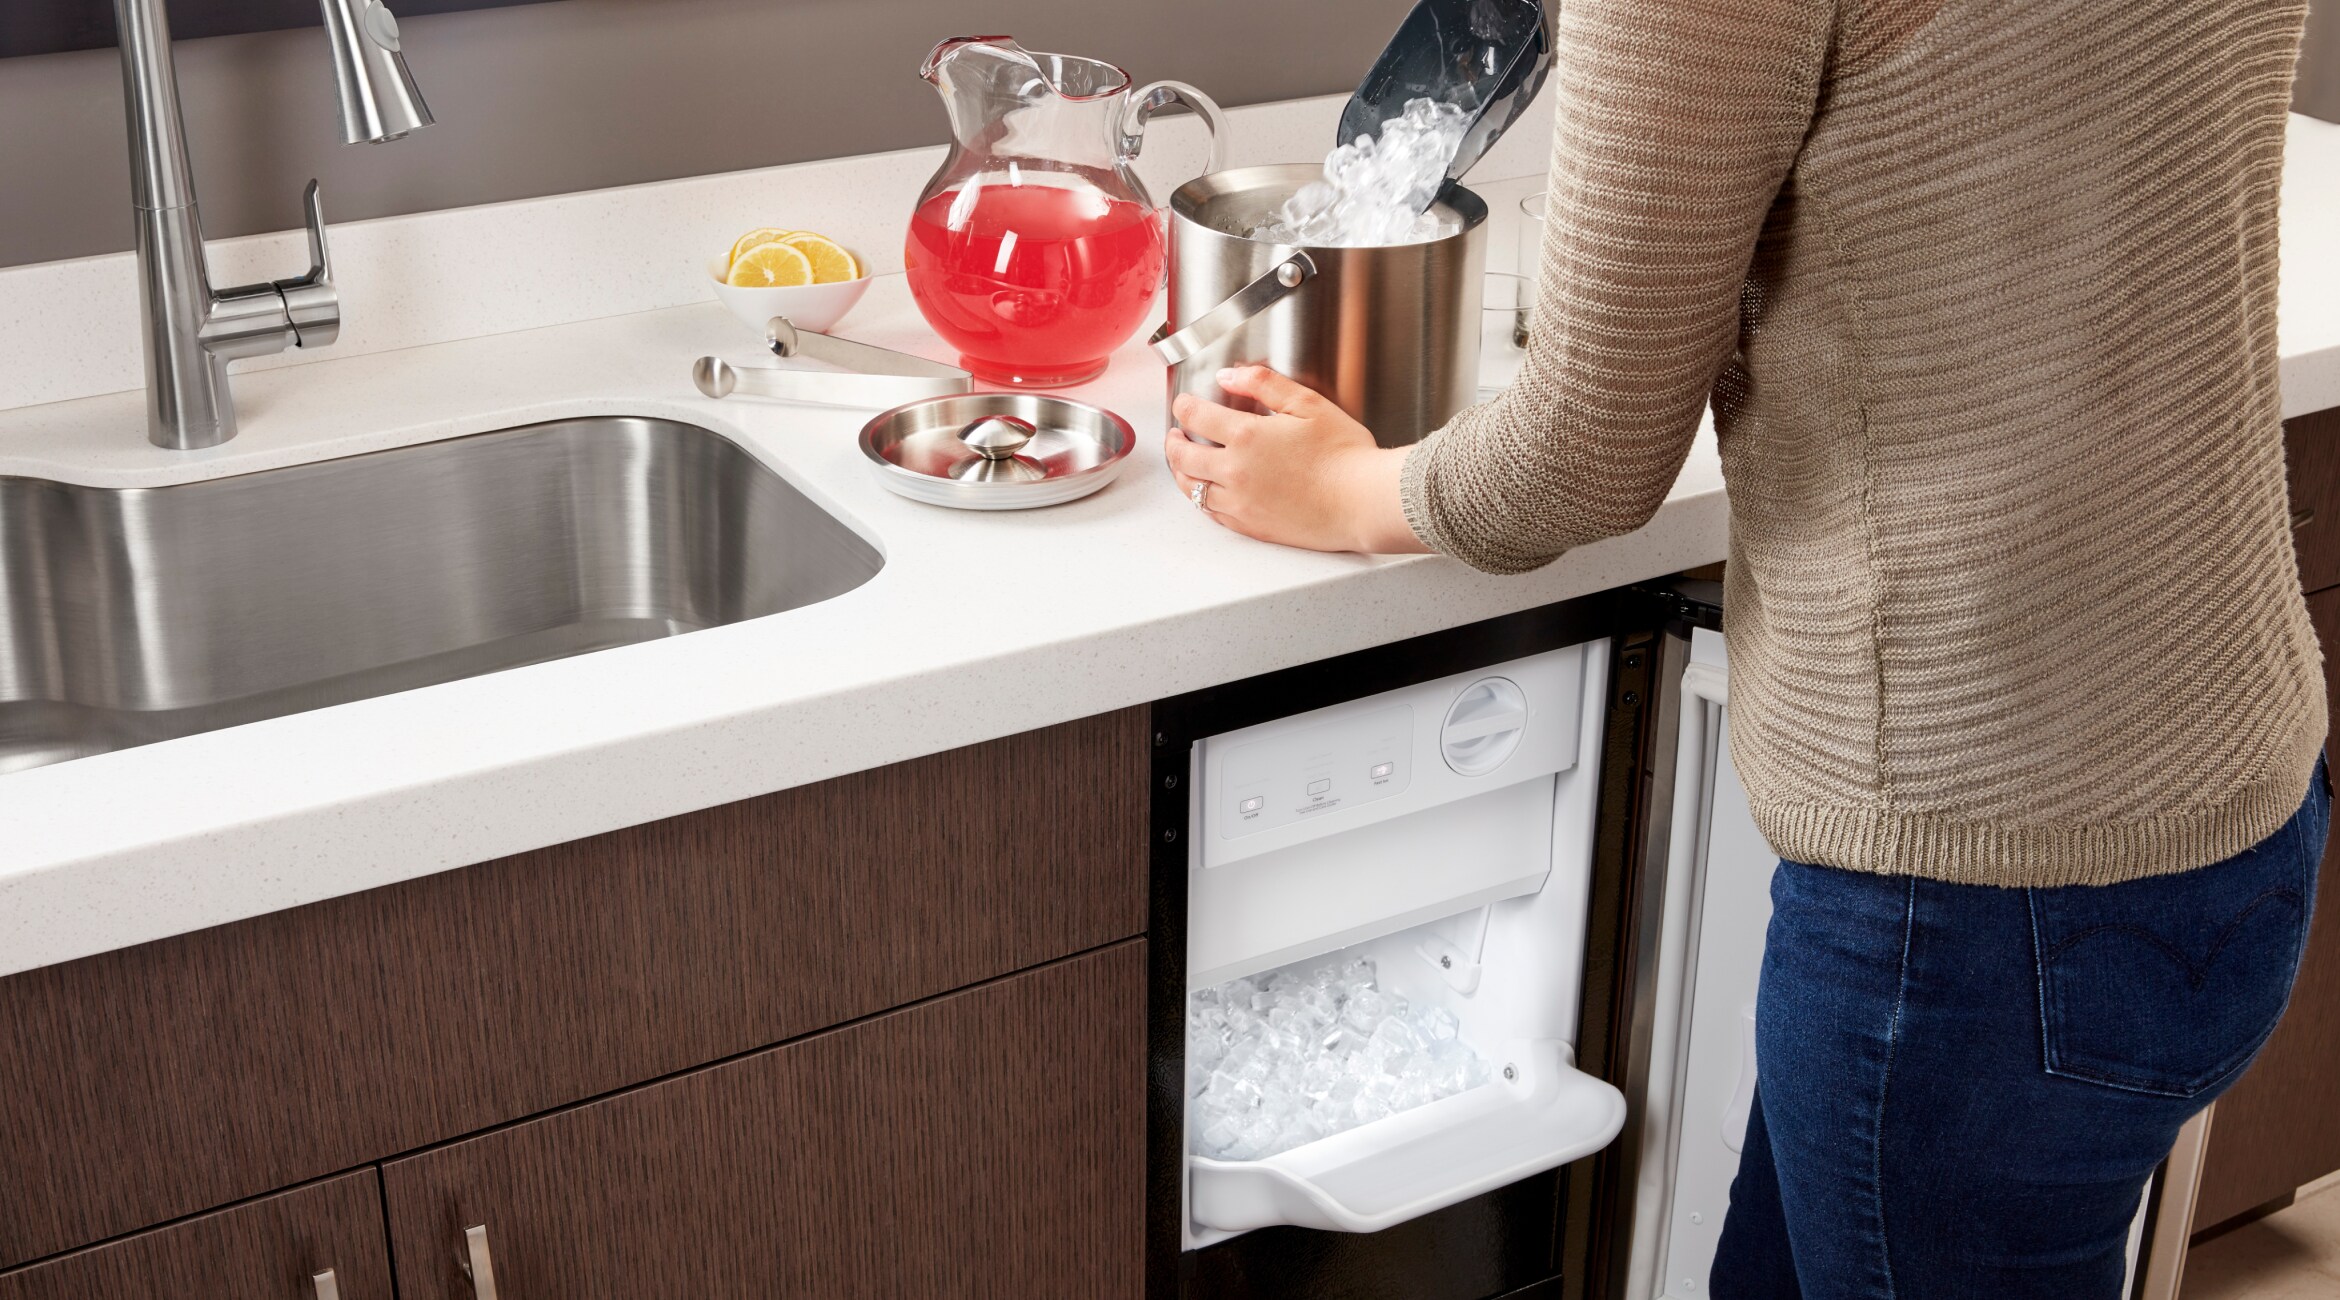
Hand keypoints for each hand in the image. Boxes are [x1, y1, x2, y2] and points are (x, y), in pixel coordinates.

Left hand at [1165, 366, 1426, 554]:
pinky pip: (1212, 513)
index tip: (1183, 404)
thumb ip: (1264, 384)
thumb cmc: (1344, 454)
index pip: (1195, 416)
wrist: (1362, 502)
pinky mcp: (1250, 526)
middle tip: (1175, 434)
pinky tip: (1207, 492)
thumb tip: (1229, 376)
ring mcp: (1239, 503)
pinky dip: (1201, 498)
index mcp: (1246, 436)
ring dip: (1182, 472)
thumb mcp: (1308, 403)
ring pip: (1192, 488)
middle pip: (1183, 456)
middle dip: (1174, 441)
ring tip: (1184, 463)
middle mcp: (1234, 471)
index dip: (1183, 406)